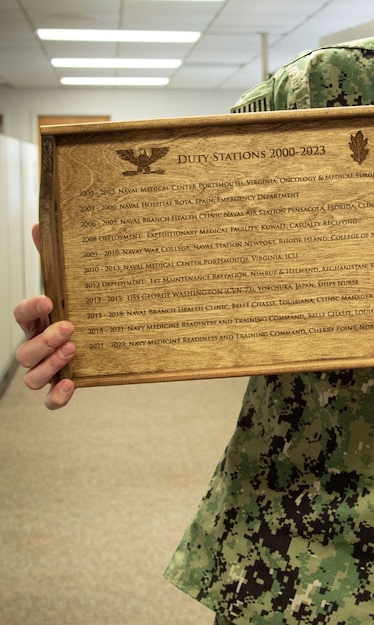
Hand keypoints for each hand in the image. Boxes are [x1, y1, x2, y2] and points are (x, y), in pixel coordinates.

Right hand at [13, 224, 75, 408]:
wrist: (101, 338)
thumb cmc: (78, 310)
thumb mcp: (69, 284)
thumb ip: (52, 258)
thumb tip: (39, 224)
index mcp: (37, 320)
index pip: (21, 314)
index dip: (29, 308)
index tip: (46, 299)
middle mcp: (36, 345)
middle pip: (24, 350)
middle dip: (44, 340)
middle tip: (69, 328)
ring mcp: (46, 368)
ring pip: (31, 376)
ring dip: (48, 365)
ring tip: (73, 350)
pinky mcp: (59, 386)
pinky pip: (49, 400)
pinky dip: (56, 396)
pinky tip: (71, 384)